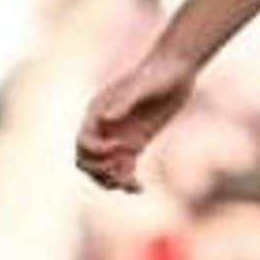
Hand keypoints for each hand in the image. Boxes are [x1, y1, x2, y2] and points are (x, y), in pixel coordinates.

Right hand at [78, 41, 202, 188]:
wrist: (176, 70)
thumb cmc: (158, 73)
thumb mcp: (142, 86)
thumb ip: (124, 101)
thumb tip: (105, 118)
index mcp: (98, 112)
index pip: (84, 142)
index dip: (97, 152)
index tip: (121, 148)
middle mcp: (104, 127)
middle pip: (87, 161)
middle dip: (100, 171)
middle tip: (122, 174)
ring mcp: (118, 136)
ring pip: (104, 169)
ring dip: (112, 181)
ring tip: (132, 185)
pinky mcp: (135, 144)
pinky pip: (124, 169)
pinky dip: (128, 181)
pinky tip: (140, 188)